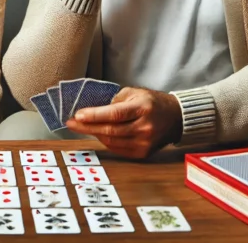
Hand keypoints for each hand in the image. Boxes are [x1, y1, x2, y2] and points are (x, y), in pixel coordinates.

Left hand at [64, 87, 182, 158]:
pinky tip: (97, 134)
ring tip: (81, 127)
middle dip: (87, 127)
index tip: (77, 115)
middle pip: (110, 130)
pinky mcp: (143, 154)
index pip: (115, 114)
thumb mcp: (136, 92)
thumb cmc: (153, 102)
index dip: (94, 115)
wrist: (176, 118)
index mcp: (143, 108)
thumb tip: (94, 110)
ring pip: (111, 141)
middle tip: (71, 123)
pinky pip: (117, 149)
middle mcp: (145, 128)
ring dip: (93, 134)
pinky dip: (105, 141)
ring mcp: (145, 143)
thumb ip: (115, 100)